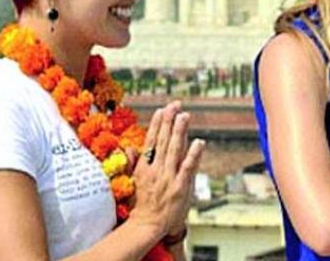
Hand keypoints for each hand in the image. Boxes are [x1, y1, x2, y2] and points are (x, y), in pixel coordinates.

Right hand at [128, 102, 205, 237]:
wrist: (147, 225)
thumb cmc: (143, 204)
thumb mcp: (134, 182)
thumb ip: (135, 163)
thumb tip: (129, 147)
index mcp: (144, 167)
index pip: (151, 141)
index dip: (157, 124)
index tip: (161, 109)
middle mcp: (155, 169)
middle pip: (162, 141)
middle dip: (169, 121)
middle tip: (175, 104)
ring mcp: (168, 177)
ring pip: (174, 150)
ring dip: (179, 131)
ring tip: (185, 115)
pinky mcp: (180, 186)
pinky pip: (187, 167)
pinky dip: (193, 154)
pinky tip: (199, 142)